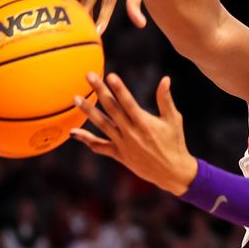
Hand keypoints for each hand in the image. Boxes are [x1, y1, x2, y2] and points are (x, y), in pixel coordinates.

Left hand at [71, 73, 197, 194]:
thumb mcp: (173, 120)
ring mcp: (123, 144)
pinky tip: (73, 132)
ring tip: (76, 98)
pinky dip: (86, 140)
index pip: (128, 103)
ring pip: (102, 125)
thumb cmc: (175, 142)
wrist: (172, 172)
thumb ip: (166, 99)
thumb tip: (165, 79)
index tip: (110, 76)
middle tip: (89, 75)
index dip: (119, 89)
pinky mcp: (119, 154)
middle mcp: (132, 133)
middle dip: (100, 91)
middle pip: (112, 109)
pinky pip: (100, 146)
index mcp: (145, 123)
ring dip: (88, 111)